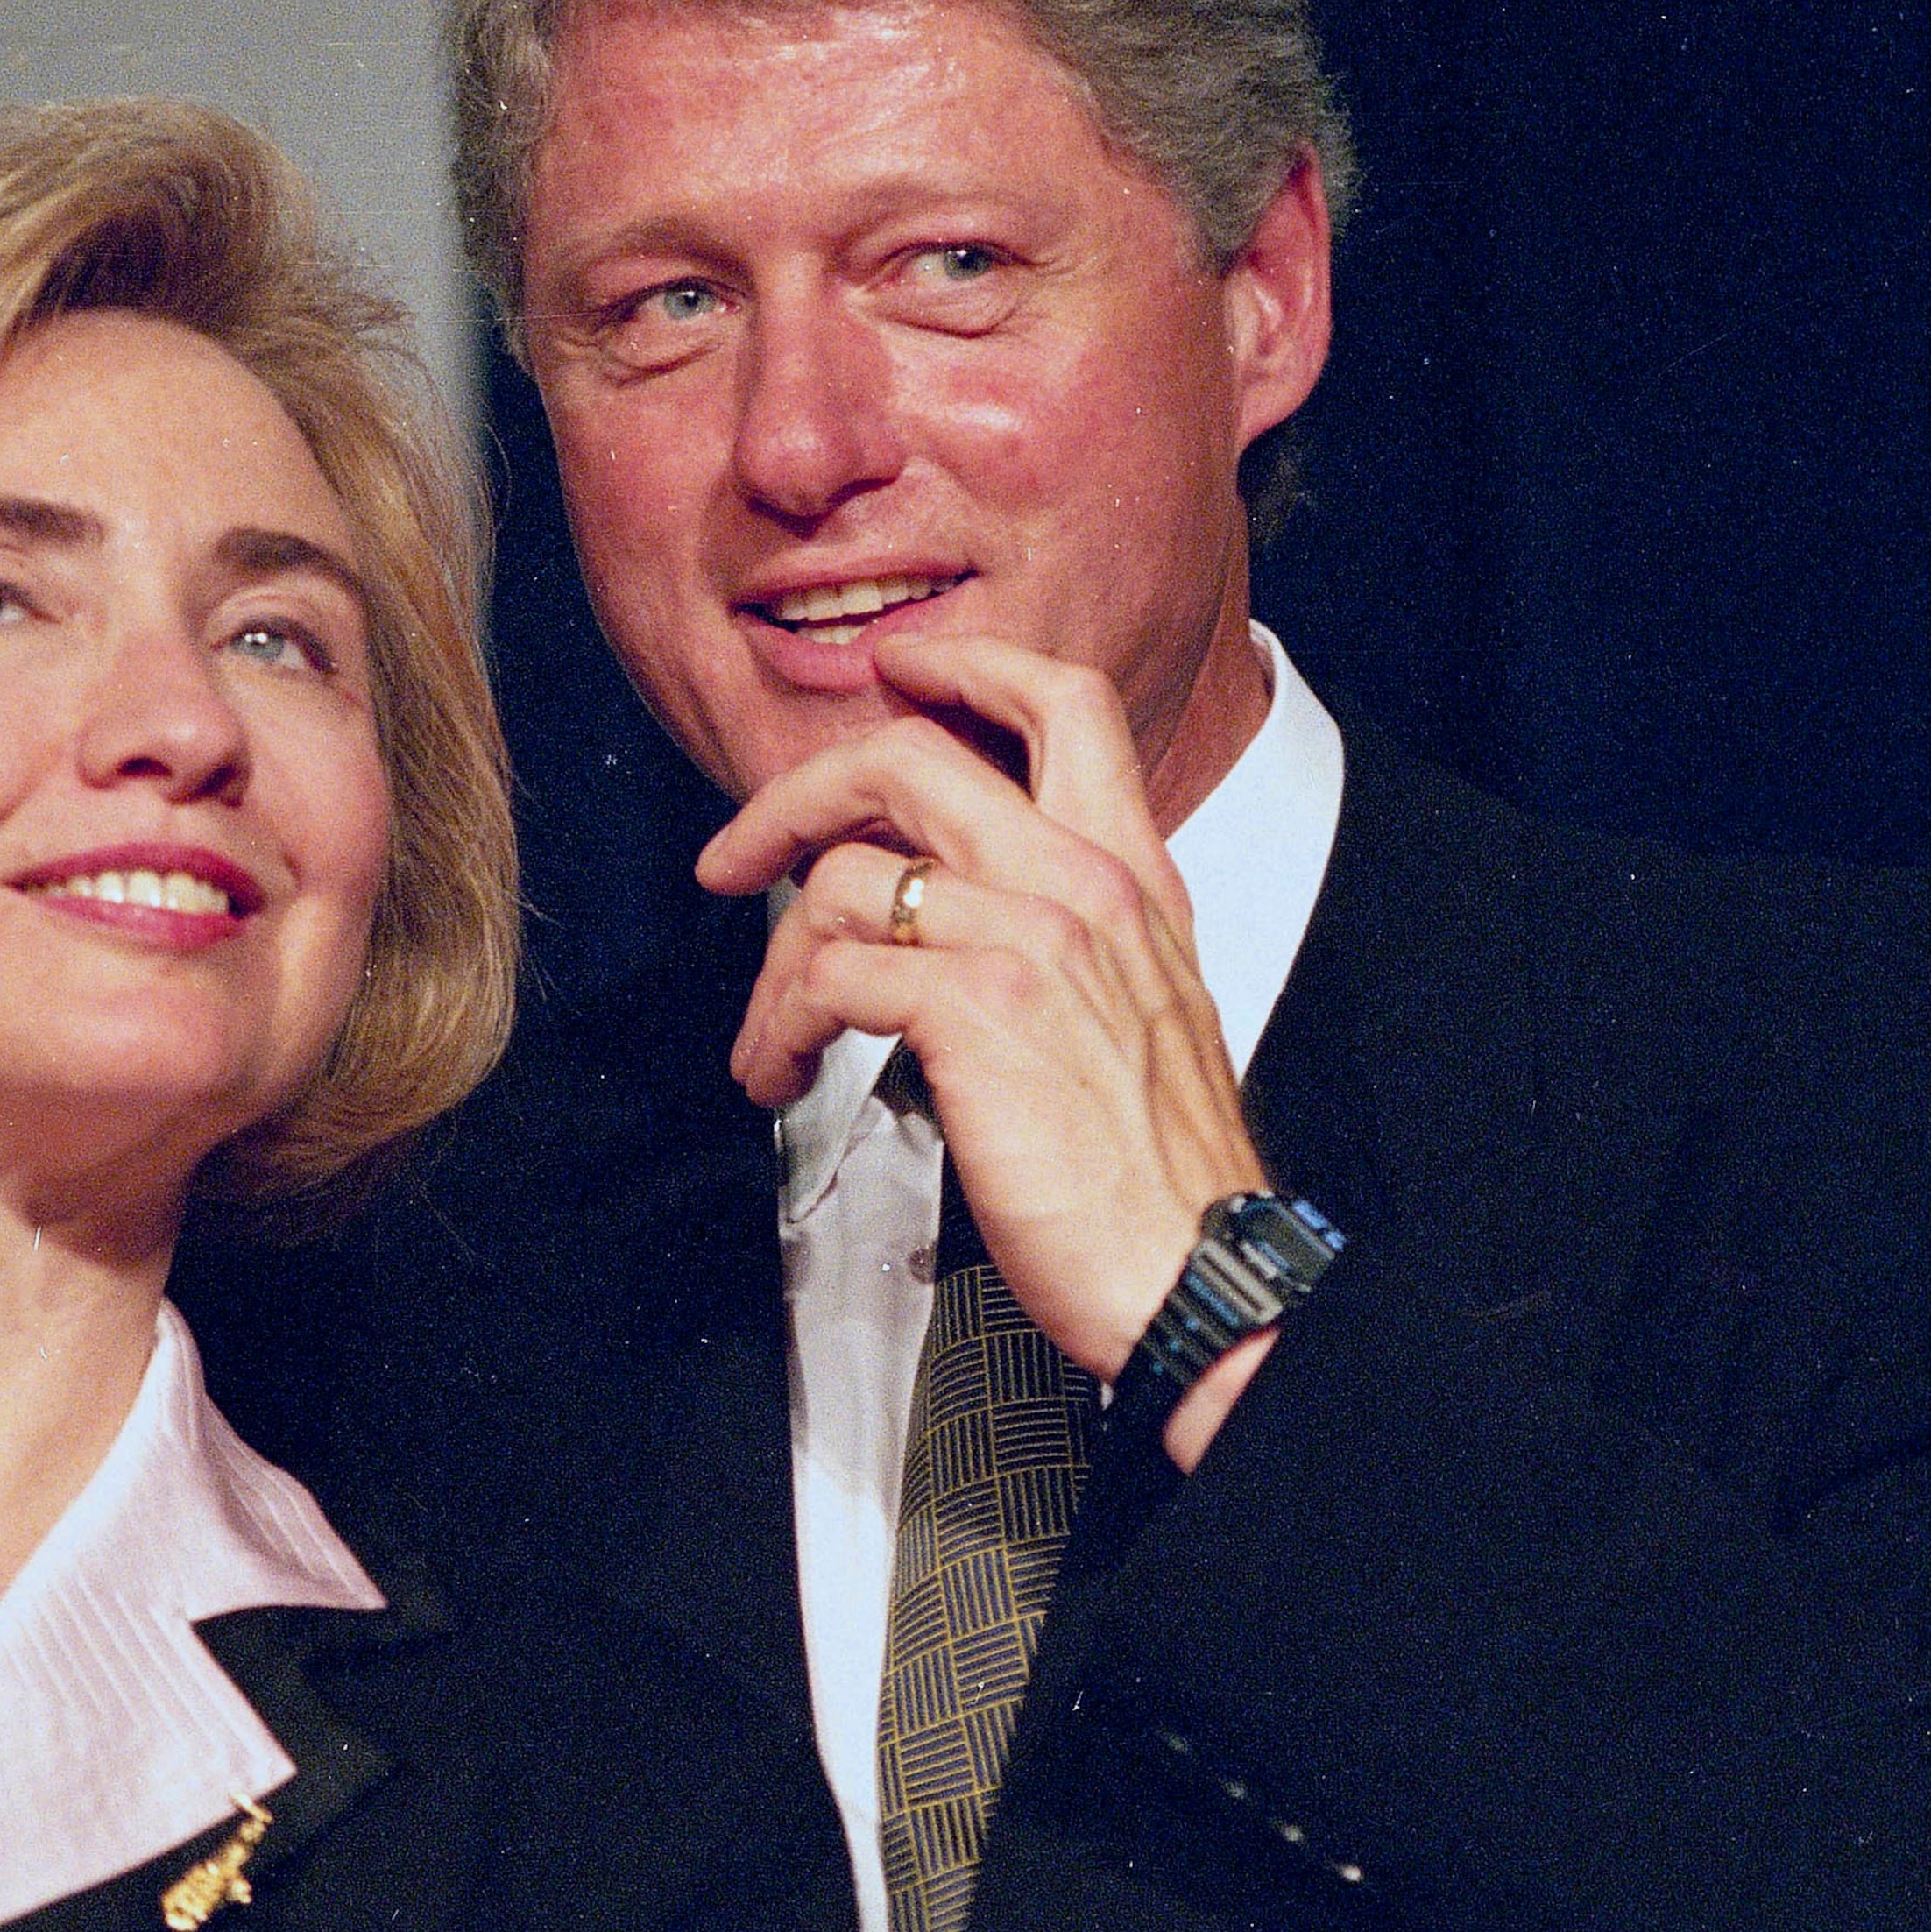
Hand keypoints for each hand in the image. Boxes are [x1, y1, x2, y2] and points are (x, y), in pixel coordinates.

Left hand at [695, 632, 1273, 1444]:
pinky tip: (781, 1074)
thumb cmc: (1157, 1167)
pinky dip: (780, 1028)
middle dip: (790, 799)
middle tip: (734, 860)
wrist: (1196, 1268)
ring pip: (841, 881)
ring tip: (768, 1041)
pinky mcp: (975, 1008)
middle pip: (907, 757)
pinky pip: (829, 976)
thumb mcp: (1139, 1008)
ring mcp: (1030, 936)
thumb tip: (938, 912)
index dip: (967, 663)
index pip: (1066, 703)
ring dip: (773, 969)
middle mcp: (1083, 882)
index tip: (896, 672)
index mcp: (1131, 873)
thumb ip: (1061, 933)